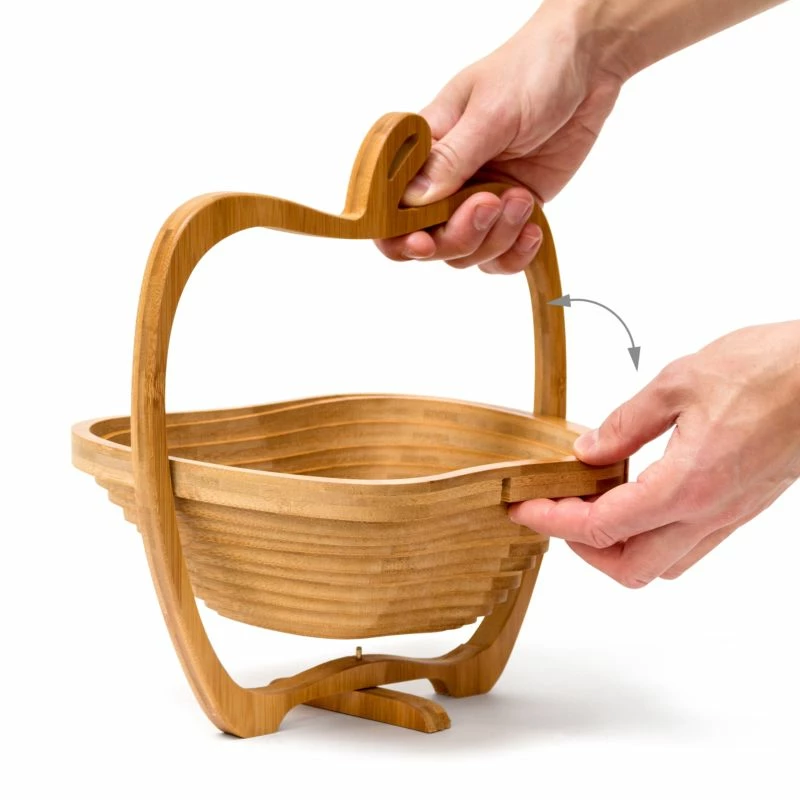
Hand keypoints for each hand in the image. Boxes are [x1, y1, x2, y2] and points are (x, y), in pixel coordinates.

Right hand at [374, 4, 623, 273]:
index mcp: (424, 153)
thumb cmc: (530, 72)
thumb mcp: (490, 111)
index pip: (389, 208)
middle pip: (430, 242)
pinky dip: (516, 254)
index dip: (398, 235)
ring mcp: (477, 202)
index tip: (425, 239)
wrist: (586, 68)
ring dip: (496, 239)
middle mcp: (444, 183)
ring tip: (521, 197)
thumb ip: (453, 158)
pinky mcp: (509, 213)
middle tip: (491, 202)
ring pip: (466, 254)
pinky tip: (533, 227)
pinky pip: (500, 257)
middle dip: (460, 235)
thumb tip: (413, 200)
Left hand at [509, 322, 799, 585]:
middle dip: (583, 549)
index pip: (601, 527)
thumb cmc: (769, 370)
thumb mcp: (677, 384)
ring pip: (663, 564)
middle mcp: (709, 514)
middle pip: (630, 568)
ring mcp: (730, 516)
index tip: (524, 509)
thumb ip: (626, 425)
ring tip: (593, 505)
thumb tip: (589, 453)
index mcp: (685, 486)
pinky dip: (652, 535)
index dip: (553, 522)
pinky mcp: (743, 508)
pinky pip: (690, 545)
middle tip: (556, 512)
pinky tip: (638, 495)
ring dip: (618, 547)